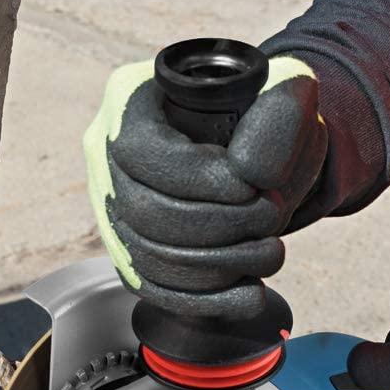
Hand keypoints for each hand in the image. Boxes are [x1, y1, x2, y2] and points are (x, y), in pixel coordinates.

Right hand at [82, 54, 324, 317]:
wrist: (256, 143)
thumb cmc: (264, 108)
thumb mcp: (285, 90)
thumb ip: (280, 115)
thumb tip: (253, 176)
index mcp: (129, 96)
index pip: (143, 152)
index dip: (199, 179)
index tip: (252, 187)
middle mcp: (105, 152)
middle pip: (144, 210)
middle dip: (219, 225)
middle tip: (272, 217)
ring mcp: (110, 205)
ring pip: (148, 256)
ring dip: (220, 265)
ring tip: (272, 251)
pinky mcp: (127, 250)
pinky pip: (154, 288)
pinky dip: (207, 300)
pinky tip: (252, 292)